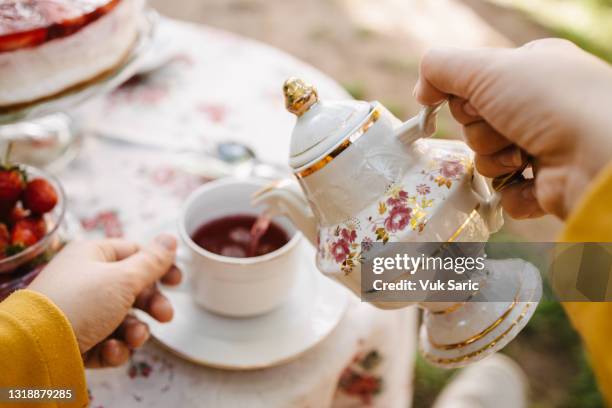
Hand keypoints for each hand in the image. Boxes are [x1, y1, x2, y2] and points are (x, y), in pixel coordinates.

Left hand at [28, 234, 180, 367]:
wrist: (36, 348)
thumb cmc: (81, 302)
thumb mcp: (123, 278)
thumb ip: (152, 261)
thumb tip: (170, 238)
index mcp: (93, 255)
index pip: (134, 253)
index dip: (159, 266)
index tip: (178, 281)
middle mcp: (85, 280)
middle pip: (132, 289)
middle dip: (151, 305)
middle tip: (165, 316)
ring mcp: (80, 311)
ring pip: (123, 319)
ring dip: (135, 330)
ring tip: (134, 338)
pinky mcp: (76, 339)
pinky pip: (107, 341)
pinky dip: (114, 347)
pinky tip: (109, 349)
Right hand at [415, 38, 611, 218]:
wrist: (598, 155)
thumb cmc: (548, 101)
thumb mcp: (486, 68)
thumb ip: (440, 68)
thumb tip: (421, 90)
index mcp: (531, 71)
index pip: (474, 86)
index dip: (466, 98)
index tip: (476, 101)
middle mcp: (540, 107)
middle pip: (476, 125)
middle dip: (483, 131)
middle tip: (506, 127)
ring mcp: (545, 146)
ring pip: (487, 160)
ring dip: (496, 160)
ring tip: (524, 155)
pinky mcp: (548, 185)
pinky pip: (507, 193)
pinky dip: (513, 190)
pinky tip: (532, 180)